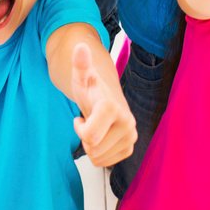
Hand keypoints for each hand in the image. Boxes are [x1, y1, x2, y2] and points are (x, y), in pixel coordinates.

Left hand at [70, 43, 136, 166]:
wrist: (105, 97)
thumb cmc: (90, 88)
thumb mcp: (81, 76)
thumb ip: (80, 63)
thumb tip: (80, 46)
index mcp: (112, 107)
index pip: (89, 136)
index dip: (79, 130)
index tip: (80, 117)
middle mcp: (127, 123)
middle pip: (92, 149)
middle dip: (85, 138)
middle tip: (89, 121)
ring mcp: (131, 136)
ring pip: (99, 158)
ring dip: (92, 146)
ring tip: (96, 127)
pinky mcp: (130, 147)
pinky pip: (106, 163)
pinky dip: (100, 152)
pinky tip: (101, 136)